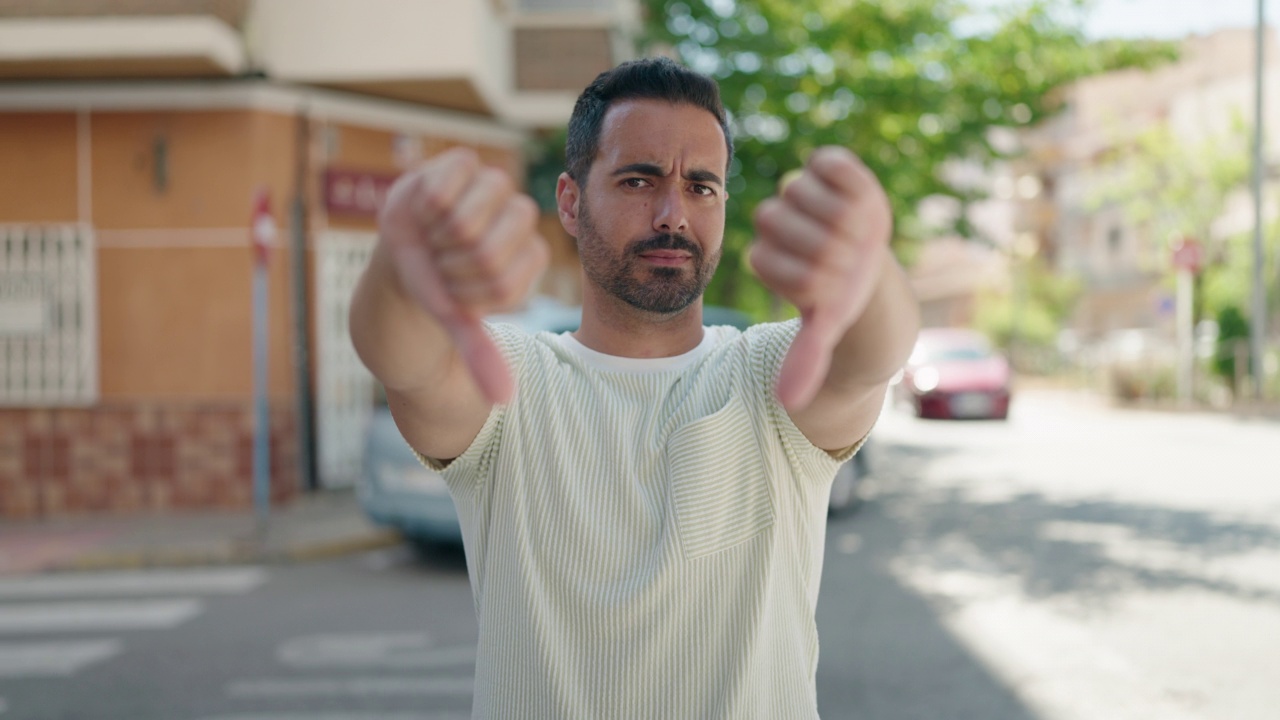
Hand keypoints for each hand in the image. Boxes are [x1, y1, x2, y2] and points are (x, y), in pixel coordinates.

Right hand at [378, 147, 549, 404]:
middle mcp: (521, 217)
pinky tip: (425, 210)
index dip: (469, 293)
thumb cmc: (438, 285)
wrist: (404, 251)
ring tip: (434, 237)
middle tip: (443, 262)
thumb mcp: (457, 321)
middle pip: (487, 254)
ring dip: (437, 240)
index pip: (503, 284)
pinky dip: (425, 209)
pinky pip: (446, 189)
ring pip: (466, 225)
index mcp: (531, 254)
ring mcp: (495, 187)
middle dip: (452, 269)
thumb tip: (504, 400)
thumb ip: (481, 355)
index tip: (457, 288)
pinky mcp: (464, 164)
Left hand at [749, 146, 892, 410]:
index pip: (765, 260)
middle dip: (821, 248)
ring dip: (836, 217)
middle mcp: (776, 221)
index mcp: (767, 258)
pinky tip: (861, 202)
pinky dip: (849, 181)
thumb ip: (806, 357)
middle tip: (846, 261)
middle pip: (776, 221)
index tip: (828, 288)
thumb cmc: (844, 298)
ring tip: (854, 235)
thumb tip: (788, 402)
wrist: (873, 263)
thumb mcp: (826, 328)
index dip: (805, 278)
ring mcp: (800, 191)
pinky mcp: (828, 166)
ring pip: (800, 191)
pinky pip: (830, 163)